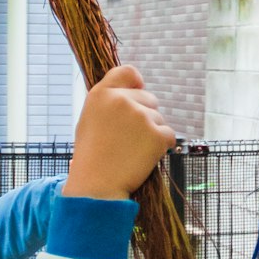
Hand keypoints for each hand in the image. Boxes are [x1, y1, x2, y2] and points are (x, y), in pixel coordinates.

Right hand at [66, 64, 174, 199]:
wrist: (97, 186)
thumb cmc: (92, 157)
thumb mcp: (90, 120)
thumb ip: (109, 102)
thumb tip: (134, 89)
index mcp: (101, 94)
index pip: (128, 72)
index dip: (136, 82)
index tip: (139, 90)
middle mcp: (121, 100)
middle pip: (149, 98)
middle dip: (145, 115)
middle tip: (128, 139)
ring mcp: (141, 116)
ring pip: (159, 118)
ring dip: (152, 133)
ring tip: (131, 152)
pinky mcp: (157, 134)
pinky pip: (169, 135)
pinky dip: (161, 146)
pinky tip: (144, 157)